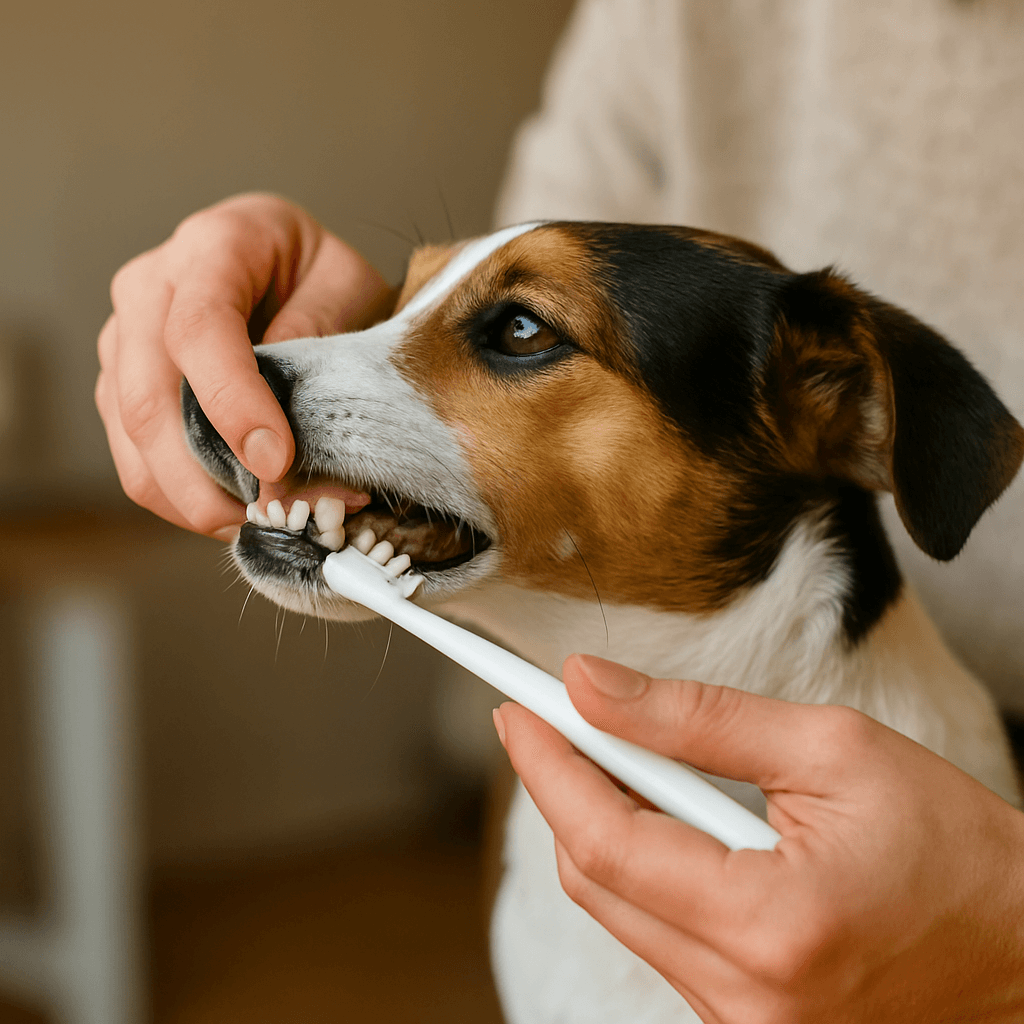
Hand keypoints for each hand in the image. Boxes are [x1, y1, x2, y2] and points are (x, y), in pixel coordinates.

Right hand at [96, 193, 391, 538]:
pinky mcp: (120, 388)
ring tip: (266, 521)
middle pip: (149, 399)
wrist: (282, 260)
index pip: (200, 330)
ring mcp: (124, 342)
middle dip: (207, 476)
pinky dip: (184, 501)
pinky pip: (136, 461)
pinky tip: (240, 510)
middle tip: (274, 515)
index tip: (277, 461)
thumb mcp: (346, 282)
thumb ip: (319, 330)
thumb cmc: (317, 272)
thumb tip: (287, 411)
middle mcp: (148, 290)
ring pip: (134, 442)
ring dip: (196, 500)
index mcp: (210, 247)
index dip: (233, 403)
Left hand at [494, 655, 1023, 1023]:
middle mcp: (744, 999)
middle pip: (596, 879)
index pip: (607, 842)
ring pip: (620, 908)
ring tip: (611, 751)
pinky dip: (639, 865)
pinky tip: (655, 811)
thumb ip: (700, 719)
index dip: (547, 765)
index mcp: (772, 926)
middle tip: (547, 716)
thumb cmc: (953, 846)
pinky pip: (657, 934)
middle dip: (560, 786)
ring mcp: (741, 1023)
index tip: (514, 708)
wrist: (1021, 945)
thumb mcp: (832, 750)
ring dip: (599, 821)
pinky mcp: (743, 1022)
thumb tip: (595, 688)